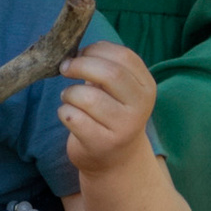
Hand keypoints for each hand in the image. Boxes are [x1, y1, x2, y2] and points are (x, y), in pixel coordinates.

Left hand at [59, 40, 157, 178]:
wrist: (116, 161)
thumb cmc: (111, 113)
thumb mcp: (117, 89)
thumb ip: (105, 66)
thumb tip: (75, 49)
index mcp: (146, 87)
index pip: (124, 57)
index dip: (97, 50)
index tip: (80, 53)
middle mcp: (140, 108)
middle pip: (109, 74)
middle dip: (80, 65)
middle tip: (65, 68)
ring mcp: (123, 128)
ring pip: (88, 98)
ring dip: (69, 92)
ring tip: (68, 97)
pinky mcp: (102, 144)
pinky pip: (73, 118)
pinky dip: (64, 111)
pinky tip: (68, 114)